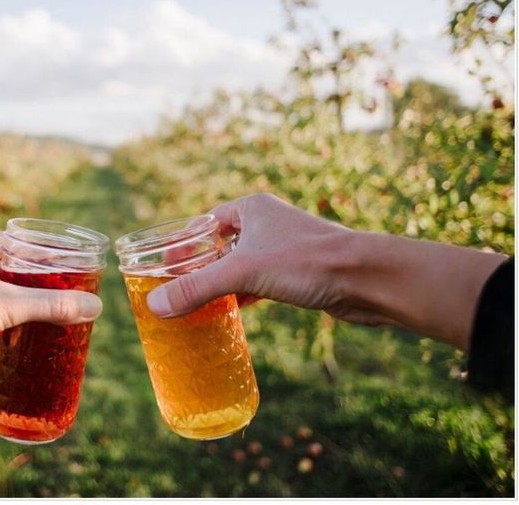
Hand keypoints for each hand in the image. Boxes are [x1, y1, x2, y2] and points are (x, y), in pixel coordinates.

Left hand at [0, 229, 103, 409]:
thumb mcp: (5, 307)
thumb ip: (51, 305)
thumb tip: (95, 307)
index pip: (12, 240)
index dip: (41, 253)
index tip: (66, 264)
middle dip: (27, 277)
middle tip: (59, 289)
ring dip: (9, 297)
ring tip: (40, 309)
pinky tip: (8, 329)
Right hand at [146, 193, 397, 325]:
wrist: (367, 279)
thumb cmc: (308, 262)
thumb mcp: (243, 273)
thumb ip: (197, 288)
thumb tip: (155, 306)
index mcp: (251, 208)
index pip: (205, 222)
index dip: (184, 243)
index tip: (164, 265)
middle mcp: (266, 224)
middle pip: (221, 246)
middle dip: (200, 267)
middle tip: (174, 289)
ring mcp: (283, 250)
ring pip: (240, 267)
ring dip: (220, 284)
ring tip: (195, 305)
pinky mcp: (296, 275)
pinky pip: (258, 284)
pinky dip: (242, 297)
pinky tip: (228, 314)